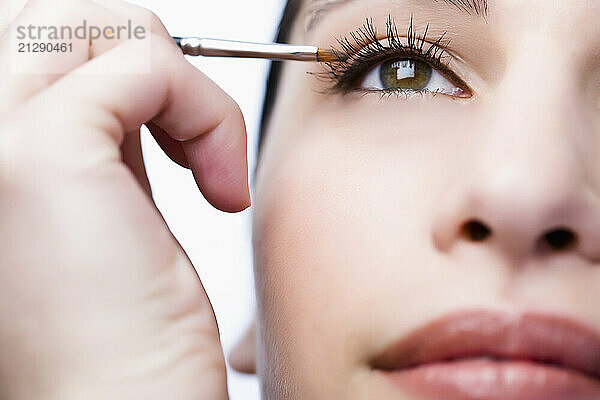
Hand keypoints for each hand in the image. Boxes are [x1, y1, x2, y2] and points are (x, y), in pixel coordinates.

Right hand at [0, 1, 248, 398]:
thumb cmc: (125, 337)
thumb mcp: (111, 209)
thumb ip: (110, 137)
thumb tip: (139, 86)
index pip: (51, 38)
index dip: (125, 70)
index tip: (173, 138)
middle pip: (69, 14)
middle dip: (150, 66)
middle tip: (190, 148)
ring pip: (108, 22)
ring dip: (184, 86)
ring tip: (209, 169)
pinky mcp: (38, 153)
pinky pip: (147, 64)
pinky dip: (208, 115)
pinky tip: (220, 189)